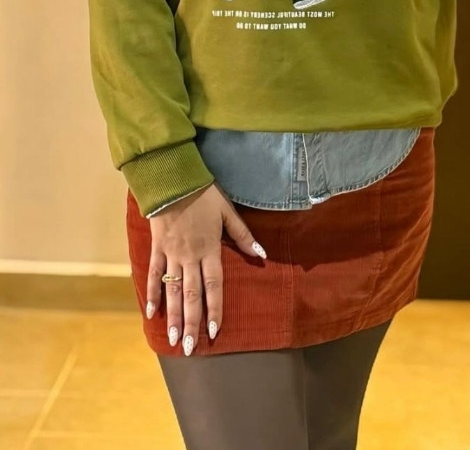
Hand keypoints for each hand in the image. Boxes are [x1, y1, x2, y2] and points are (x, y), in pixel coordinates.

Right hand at [147, 184, 265, 354]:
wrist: (174, 180)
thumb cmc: (204, 194)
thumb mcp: (228, 212)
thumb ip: (243, 236)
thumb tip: (261, 255)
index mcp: (210, 249)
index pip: (213, 286)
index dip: (214, 309)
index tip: (214, 331)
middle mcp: (190, 256)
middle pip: (191, 295)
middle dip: (192, 322)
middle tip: (189, 348)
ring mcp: (171, 254)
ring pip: (171, 290)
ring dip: (173, 315)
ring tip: (173, 338)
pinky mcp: (157, 248)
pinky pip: (153, 274)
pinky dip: (152, 293)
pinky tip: (150, 312)